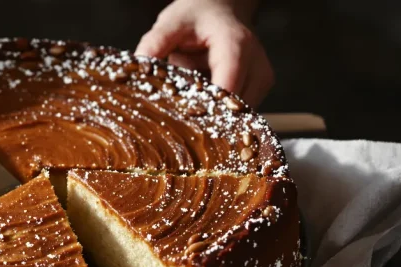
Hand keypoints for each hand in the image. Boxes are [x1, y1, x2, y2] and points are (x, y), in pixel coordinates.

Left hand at [136, 0, 272, 106]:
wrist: (219, 9)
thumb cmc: (195, 18)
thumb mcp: (170, 25)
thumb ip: (154, 44)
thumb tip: (139, 67)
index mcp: (235, 45)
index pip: (227, 87)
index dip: (207, 109)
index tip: (183, 119)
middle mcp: (256, 63)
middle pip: (236, 107)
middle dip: (209, 118)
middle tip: (181, 122)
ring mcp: (261, 77)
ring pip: (240, 115)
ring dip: (216, 118)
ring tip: (192, 110)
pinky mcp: (260, 88)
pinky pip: (241, 112)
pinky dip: (221, 115)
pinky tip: (203, 106)